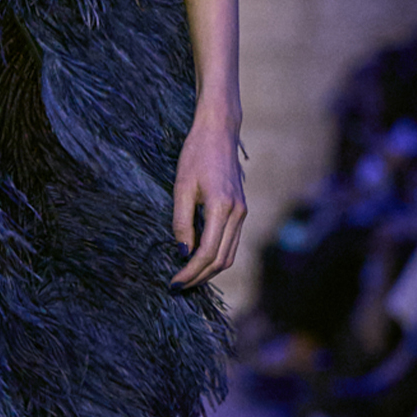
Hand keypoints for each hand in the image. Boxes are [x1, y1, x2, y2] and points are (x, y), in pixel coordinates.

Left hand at [171, 117, 245, 288]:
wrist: (219, 131)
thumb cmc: (196, 154)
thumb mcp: (182, 187)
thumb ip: (182, 222)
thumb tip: (182, 253)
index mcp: (222, 208)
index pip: (207, 254)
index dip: (190, 272)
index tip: (173, 282)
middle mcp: (238, 214)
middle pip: (221, 260)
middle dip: (199, 277)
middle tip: (177, 285)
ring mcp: (242, 213)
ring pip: (229, 254)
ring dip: (208, 270)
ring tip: (187, 277)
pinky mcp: (241, 210)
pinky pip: (231, 242)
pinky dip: (216, 256)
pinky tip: (198, 258)